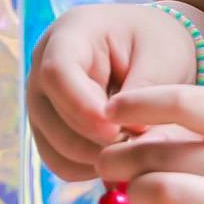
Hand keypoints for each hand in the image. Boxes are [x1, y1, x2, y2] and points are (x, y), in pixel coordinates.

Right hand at [25, 2, 203, 180]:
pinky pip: (56, 159)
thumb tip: (129, 134)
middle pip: (47, 114)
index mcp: (69, 35)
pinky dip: (86, 169)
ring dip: (91, 158)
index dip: (82, 108)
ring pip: (50, 143)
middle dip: (91, 141)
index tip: (118, 130)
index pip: (56, 73)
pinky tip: (117, 159)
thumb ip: (144, 92)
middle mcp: (42, 66)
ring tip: (131, 152)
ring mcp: (41, 99)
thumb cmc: (155, 43)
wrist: (148, 48)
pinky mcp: (48, 126)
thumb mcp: (162, 57)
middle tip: (135, 148)